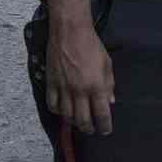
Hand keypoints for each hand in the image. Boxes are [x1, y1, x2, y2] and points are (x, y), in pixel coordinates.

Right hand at [46, 20, 114, 135]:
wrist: (70, 31)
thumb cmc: (91, 45)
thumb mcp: (107, 63)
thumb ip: (109, 84)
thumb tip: (111, 101)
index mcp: (96, 85)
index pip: (102, 114)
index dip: (105, 126)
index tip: (105, 130)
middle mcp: (80, 91)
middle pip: (83, 120)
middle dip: (89, 129)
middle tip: (92, 130)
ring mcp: (64, 88)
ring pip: (67, 116)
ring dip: (74, 123)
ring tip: (79, 123)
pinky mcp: (51, 83)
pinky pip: (52, 105)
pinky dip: (58, 112)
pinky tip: (63, 111)